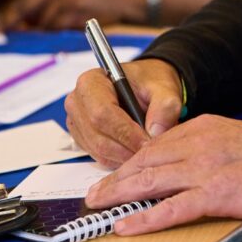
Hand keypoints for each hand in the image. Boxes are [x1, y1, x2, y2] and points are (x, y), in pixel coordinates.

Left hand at [0, 0, 139, 30]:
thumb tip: (28, 24)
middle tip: (0, 36)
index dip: (8, 15)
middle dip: (12, 24)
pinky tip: (69, 32)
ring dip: (45, 33)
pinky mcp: (73, 7)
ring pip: (42, 22)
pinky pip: (57, 27)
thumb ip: (52, 2)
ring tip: (56, 36)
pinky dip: (59, 34)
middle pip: (24, 7)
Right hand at [65, 58, 182, 166]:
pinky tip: (134, 152)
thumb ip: (164, 106)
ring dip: (123, 157)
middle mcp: (77, 102)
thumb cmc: (149, 83)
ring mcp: (77, 122)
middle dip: (126, 148)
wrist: (144, 87)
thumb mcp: (164, 88)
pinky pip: (99, 157)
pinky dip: (118, 160)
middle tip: (150, 152)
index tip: (148, 142)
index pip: (102, 113)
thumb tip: (155, 132)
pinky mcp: (82, 138)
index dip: (125, 132)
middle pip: (97, 136)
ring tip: (145, 152)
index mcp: (91, 82)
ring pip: (98, 150)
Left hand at [83, 114, 241, 233]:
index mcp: (204, 127)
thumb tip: (186, 162)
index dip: (132, 160)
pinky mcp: (216, 194)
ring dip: (120, 195)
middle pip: (146, 160)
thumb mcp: (235, 138)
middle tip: (94, 192)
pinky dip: (145, 219)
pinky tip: (126, 226)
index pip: (157, 143)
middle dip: (116, 177)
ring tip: (99, 206)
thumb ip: (208, 145)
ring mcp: (206, 168)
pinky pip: (172, 209)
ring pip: (151, 181)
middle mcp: (199, 143)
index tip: (116, 172)